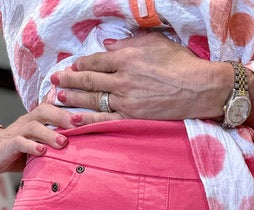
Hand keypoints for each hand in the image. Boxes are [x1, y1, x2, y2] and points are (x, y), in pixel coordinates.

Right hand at [0, 102, 106, 173]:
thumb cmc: (18, 146)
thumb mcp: (39, 138)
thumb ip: (54, 131)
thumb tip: (74, 125)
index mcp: (36, 118)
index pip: (52, 106)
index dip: (67, 107)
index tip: (86, 114)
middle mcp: (27, 121)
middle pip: (44, 111)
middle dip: (62, 117)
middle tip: (78, 124)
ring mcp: (17, 132)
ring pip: (34, 127)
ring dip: (49, 134)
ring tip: (63, 142)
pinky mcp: (8, 145)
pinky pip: (20, 142)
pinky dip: (32, 147)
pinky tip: (42, 152)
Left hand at [51, 33, 232, 121]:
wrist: (199, 88)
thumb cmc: (181, 63)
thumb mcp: (155, 42)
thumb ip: (127, 44)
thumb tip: (106, 48)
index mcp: (127, 58)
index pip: (96, 61)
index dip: (80, 64)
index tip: (69, 66)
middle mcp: (123, 80)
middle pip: (89, 80)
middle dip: (69, 81)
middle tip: (53, 81)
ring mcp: (127, 101)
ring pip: (93, 100)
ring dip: (73, 100)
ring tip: (57, 99)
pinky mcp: (133, 118)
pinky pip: (106, 121)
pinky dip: (88, 121)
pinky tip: (74, 122)